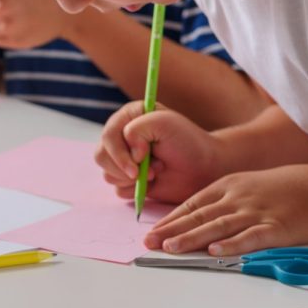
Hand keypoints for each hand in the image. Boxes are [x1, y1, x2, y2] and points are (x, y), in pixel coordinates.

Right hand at [95, 103, 225, 204]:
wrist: (205, 167)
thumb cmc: (188, 141)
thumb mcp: (164, 123)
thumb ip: (137, 129)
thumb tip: (130, 154)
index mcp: (127, 117)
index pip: (108, 135)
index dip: (120, 151)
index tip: (141, 160)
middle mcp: (121, 137)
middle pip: (102, 156)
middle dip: (124, 167)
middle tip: (151, 171)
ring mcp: (123, 159)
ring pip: (108, 174)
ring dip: (132, 178)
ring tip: (156, 172)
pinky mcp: (129, 180)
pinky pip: (118, 189)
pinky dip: (134, 190)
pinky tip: (152, 182)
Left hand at [143, 164, 307, 254]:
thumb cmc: (280, 191)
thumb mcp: (245, 187)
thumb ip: (221, 202)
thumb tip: (194, 220)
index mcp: (226, 187)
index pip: (191, 205)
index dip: (170, 219)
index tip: (151, 232)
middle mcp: (236, 198)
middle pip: (199, 216)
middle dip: (172, 230)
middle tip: (150, 242)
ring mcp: (255, 213)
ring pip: (218, 226)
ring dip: (192, 238)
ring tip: (171, 247)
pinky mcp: (276, 228)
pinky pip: (251, 238)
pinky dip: (232, 245)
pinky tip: (215, 251)